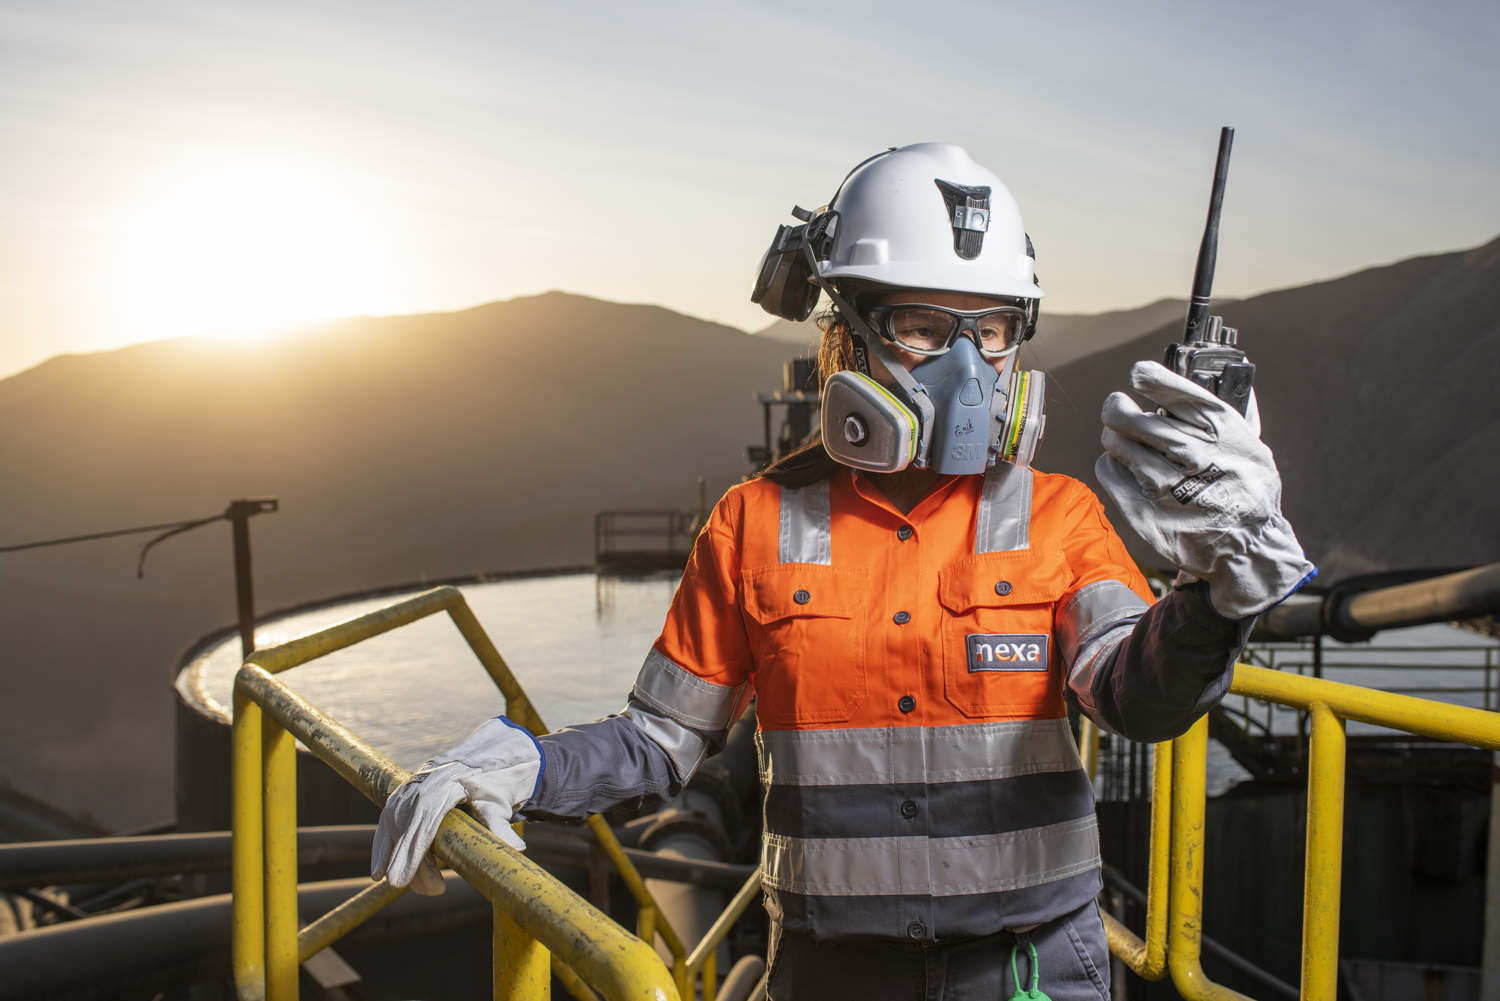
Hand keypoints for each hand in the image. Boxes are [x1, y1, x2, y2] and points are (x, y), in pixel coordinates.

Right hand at [370, 716, 542, 894]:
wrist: (484, 755)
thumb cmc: (493, 782)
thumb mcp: (499, 802)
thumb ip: (500, 825)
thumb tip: (518, 849)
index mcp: (445, 787)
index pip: (422, 824)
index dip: (409, 854)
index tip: (399, 882)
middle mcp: (422, 786)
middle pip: (406, 830)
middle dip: (409, 864)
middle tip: (428, 889)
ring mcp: (408, 789)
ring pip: (394, 828)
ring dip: (398, 859)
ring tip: (421, 886)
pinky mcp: (403, 794)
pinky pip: (387, 822)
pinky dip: (382, 847)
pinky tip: (378, 873)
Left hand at [1094, 361, 1314, 618]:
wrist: (1248, 547)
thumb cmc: (1249, 491)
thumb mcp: (1252, 444)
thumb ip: (1233, 410)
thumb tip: (1224, 374)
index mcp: (1219, 430)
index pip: (1171, 390)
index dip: (1149, 378)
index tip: (1139, 375)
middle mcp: (1191, 453)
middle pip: (1131, 417)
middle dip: (1117, 408)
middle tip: (1116, 406)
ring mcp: (1165, 484)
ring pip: (1116, 443)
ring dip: (1114, 437)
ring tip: (1121, 439)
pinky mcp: (1144, 511)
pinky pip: (1109, 473)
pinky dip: (1110, 464)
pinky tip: (1120, 464)